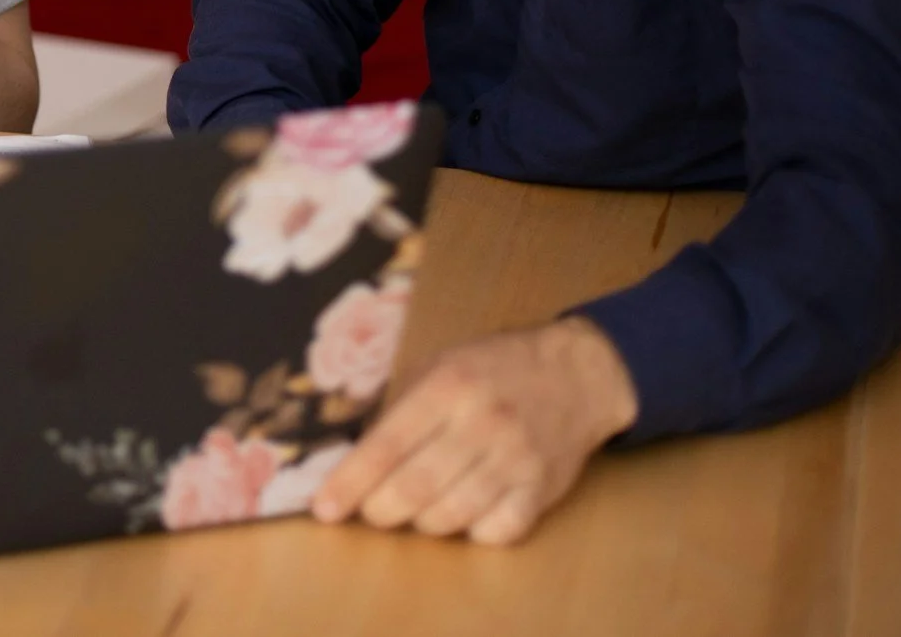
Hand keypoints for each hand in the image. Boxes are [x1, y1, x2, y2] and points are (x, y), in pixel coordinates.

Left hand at [311, 317, 638, 544]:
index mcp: (446, 387)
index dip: (350, 482)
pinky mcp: (542, 490)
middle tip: (370, 511)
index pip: (386, 445)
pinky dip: (470, 532)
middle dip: (379, 510)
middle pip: (414, 489)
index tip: (324, 508)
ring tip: (414, 508)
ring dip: (421, 522)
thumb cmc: (492, 369)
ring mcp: (516, 460)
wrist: (576, 375)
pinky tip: (463, 513)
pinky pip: (495, 532)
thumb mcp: (436, 367)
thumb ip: (396, 410)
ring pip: (451, 516)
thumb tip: (347, 461)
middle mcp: (482, 424)